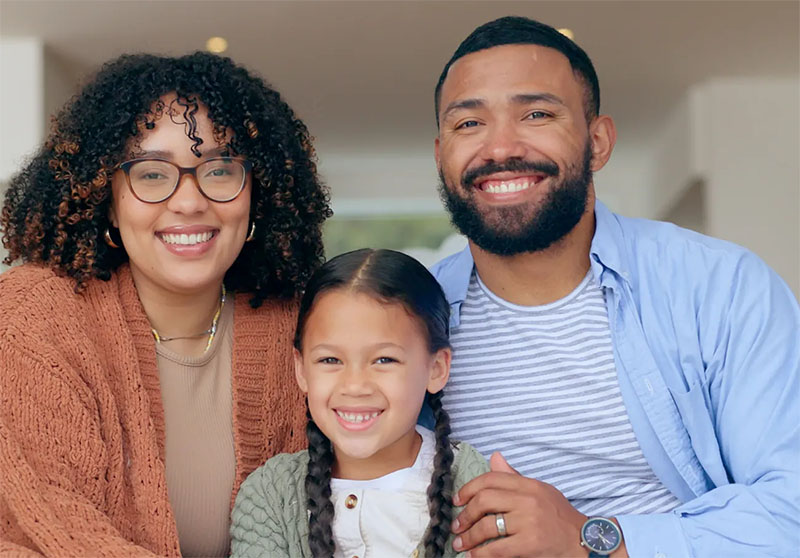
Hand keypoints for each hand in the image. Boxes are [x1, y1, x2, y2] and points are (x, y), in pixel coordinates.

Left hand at [451, 452, 587, 556]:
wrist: (585, 541)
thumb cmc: (560, 516)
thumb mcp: (540, 490)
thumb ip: (514, 477)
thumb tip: (494, 457)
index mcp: (529, 485)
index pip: (491, 479)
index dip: (469, 488)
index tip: (457, 500)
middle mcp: (528, 500)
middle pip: (484, 500)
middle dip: (465, 514)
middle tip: (456, 525)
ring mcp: (529, 521)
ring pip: (488, 526)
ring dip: (469, 537)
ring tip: (460, 543)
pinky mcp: (531, 543)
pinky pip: (497, 548)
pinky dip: (481, 553)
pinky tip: (474, 556)